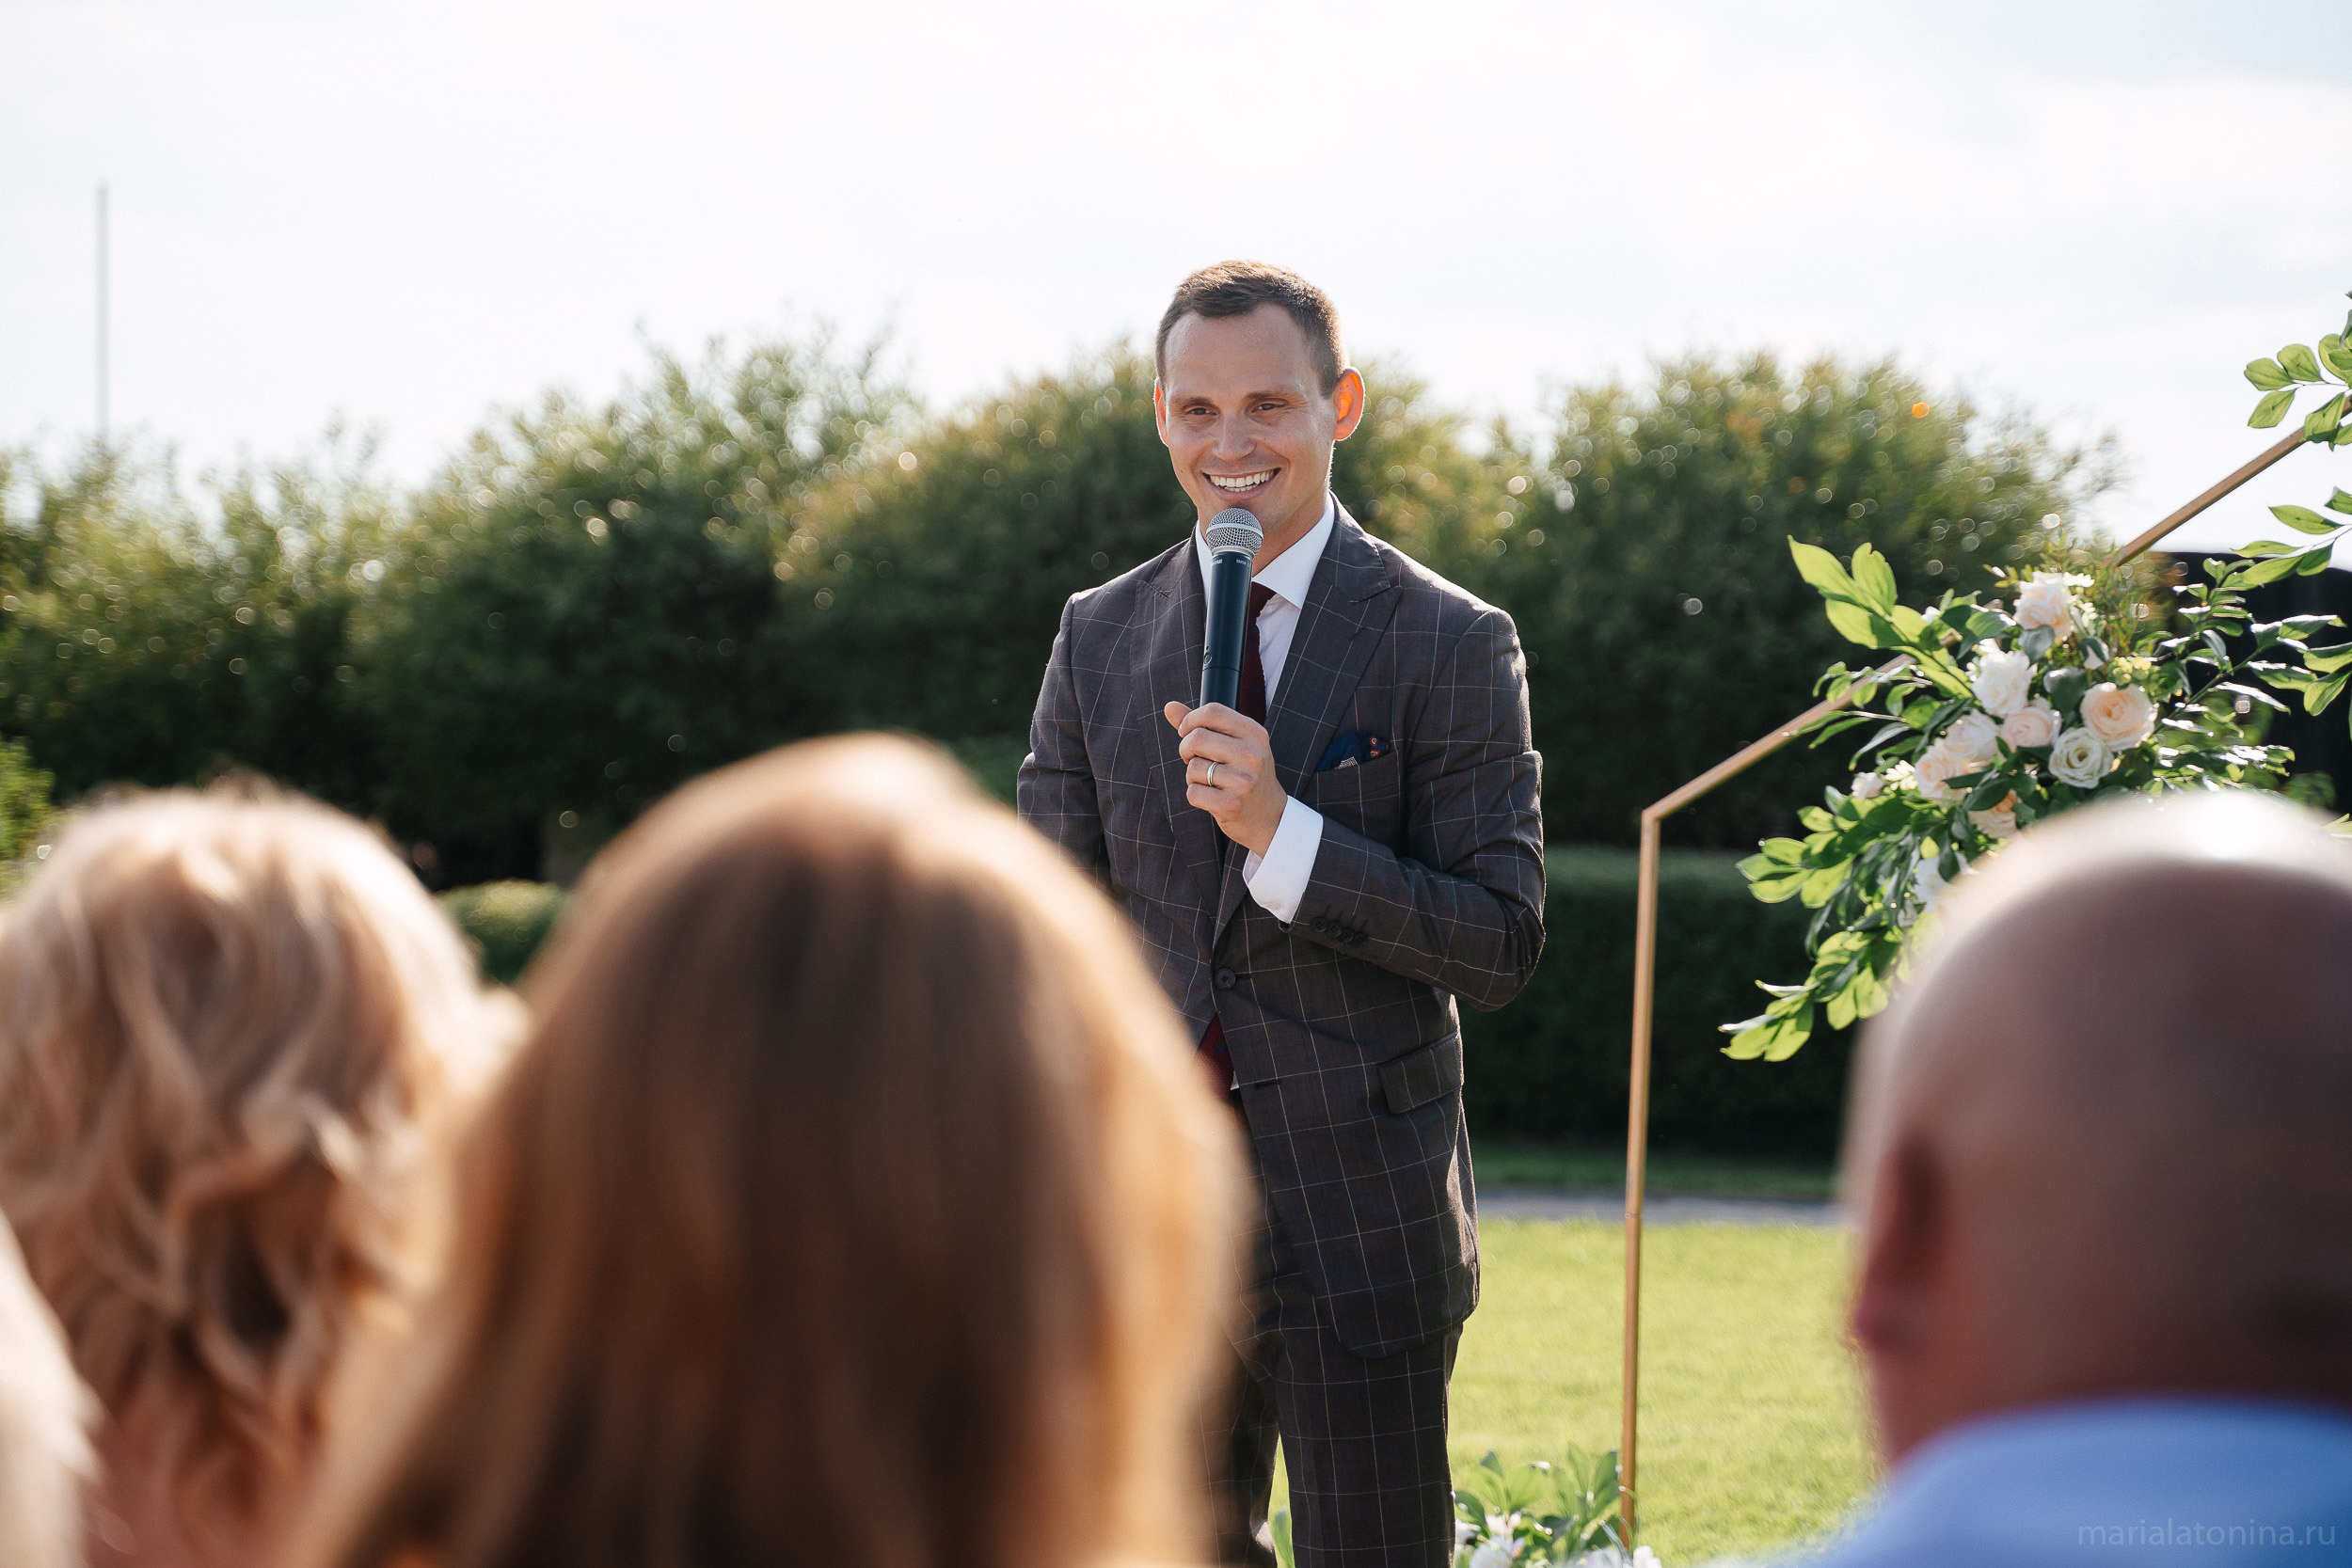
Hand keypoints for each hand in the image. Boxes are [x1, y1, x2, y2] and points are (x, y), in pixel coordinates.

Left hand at [1164, 700, 1285, 855]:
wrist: (1269, 816)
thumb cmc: (1245, 774)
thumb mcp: (1234, 744)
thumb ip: (1201, 724)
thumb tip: (1169, 706)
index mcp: (1255, 734)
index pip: (1212, 711)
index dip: (1190, 720)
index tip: (1187, 733)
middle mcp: (1252, 755)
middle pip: (1197, 737)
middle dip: (1186, 749)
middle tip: (1193, 759)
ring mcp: (1243, 781)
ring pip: (1193, 767)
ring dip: (1192, 776)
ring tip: (1210, 782)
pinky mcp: (1232, 805)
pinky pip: (1193, 792)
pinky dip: (1195, 795)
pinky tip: (1212, 798)